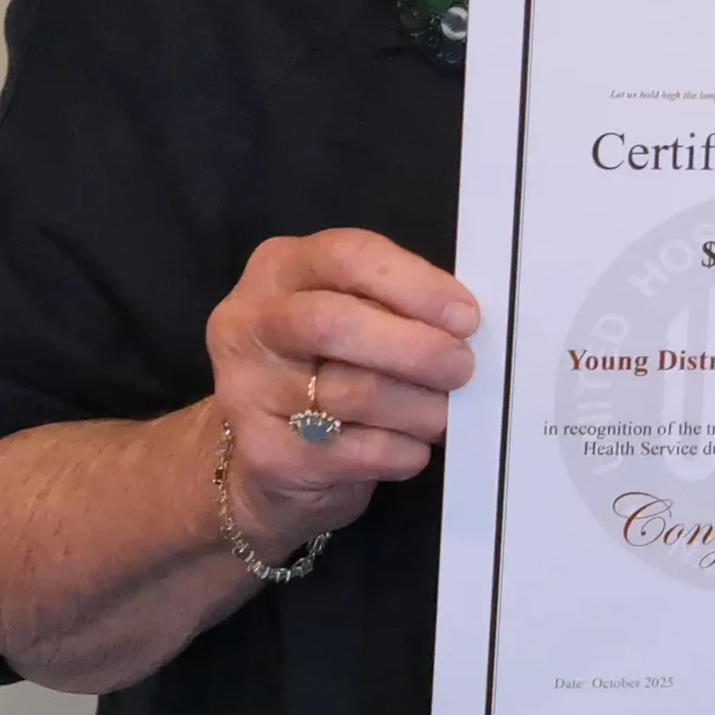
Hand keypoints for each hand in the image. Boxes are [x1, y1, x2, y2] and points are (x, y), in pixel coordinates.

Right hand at [207, 228, 479, 560]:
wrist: (267, 457)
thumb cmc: (326, 368)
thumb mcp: (349, 315)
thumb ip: (392, 306)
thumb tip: (462, 324)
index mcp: (279, 270)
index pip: (346, 257)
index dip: (413, 283)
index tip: (466, 316)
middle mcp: (250, 324)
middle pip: (335, 323)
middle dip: (415, 347)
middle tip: (462, 368)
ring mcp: (248, 392)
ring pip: (354, 393)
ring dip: (419, 407)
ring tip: (443, 415)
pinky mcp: (266, 455)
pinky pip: (356, 451)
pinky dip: (402, 451)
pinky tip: (412, 448)